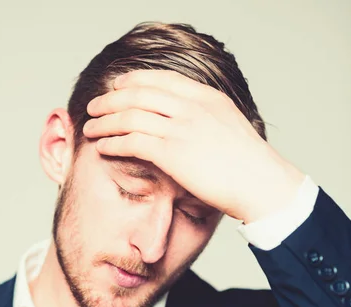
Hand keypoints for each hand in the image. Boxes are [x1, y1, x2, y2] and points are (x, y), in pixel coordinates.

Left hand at [83, 70, 305, 222]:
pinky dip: (112, 142)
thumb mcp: (230, 128)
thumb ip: (207, 119)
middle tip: (95, 106)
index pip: (161, 79)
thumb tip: (192, 126)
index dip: (133, 81)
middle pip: (139, 94)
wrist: (261, 182)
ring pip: (130, 116)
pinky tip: (102, 146)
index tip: (117, 86)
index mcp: (206, 97)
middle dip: (111, 99)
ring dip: (105, 121)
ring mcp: (181, 128)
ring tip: (90, 127)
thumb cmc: (250, 165)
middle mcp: (190, 107)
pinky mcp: (172, 153)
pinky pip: (132, 141)